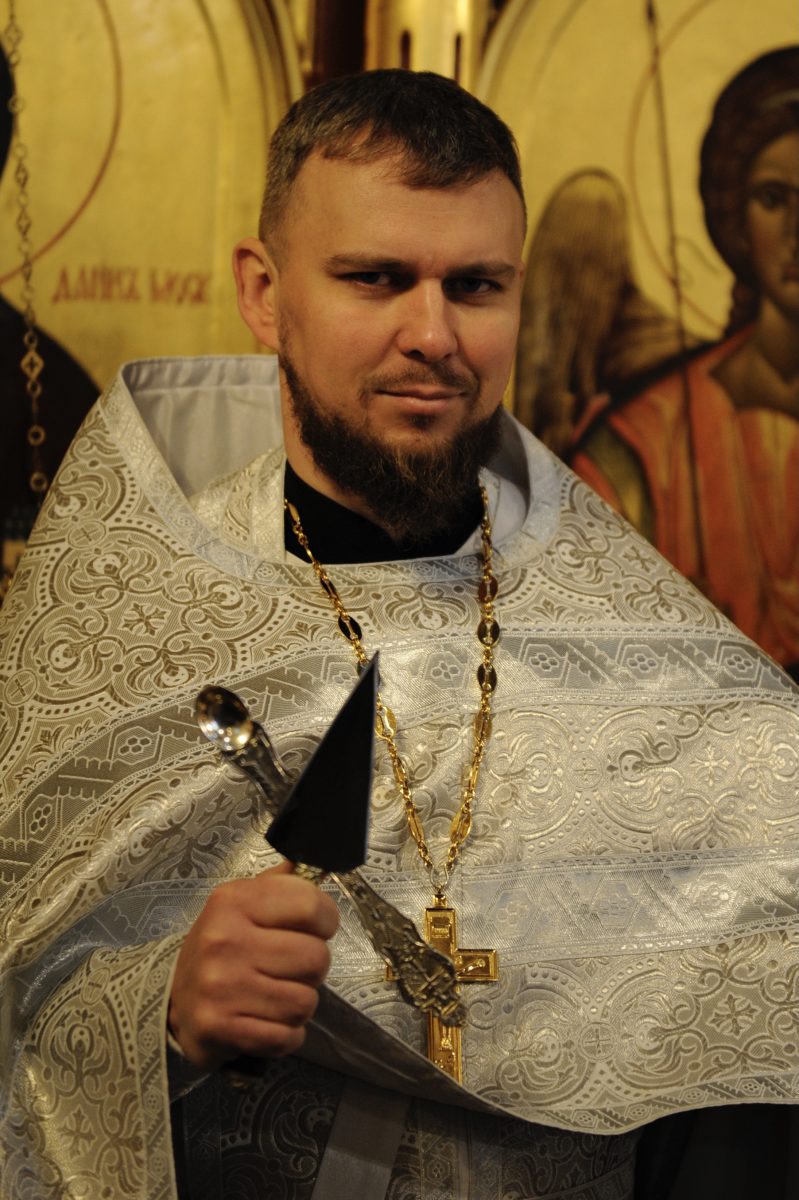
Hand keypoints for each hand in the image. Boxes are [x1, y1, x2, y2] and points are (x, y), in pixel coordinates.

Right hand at [167, 862, 338, 1069]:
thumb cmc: (220, 949)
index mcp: (234, 901)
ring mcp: (221, 986)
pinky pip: (286, 1036)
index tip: (317, 929)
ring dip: (300, 1004)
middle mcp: (225, 940)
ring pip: (305, 1001)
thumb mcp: (240, 905)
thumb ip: (277, 884)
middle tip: (292, 969)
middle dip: (313, 968)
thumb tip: (308, 863)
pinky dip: (286, 1035)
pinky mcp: (220, 1027)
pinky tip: (267, 1022)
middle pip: (316, 957)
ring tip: (277, 995)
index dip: (326, 920)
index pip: (310, 905)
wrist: (172, 1001)